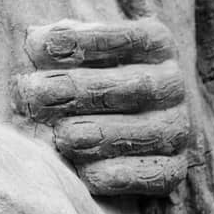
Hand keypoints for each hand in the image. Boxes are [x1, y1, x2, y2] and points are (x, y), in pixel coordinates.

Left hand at [17, 18, 188, 196]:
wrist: (116, 127)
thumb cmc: (84, 78)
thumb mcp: (76, 52)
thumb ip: (59, 42)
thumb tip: (36, 41)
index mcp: (156, 44)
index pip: (129, 37)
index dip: (87, 41)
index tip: (43, 47)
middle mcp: (172, 84)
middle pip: (135, 84)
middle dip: (81, 89)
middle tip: (36, 93)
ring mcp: (177, 127)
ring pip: (149, 131)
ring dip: (101, 135)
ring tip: (61, 136)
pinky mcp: (175, 167)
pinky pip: (158, 174)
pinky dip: (124, 176)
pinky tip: (87, 175)